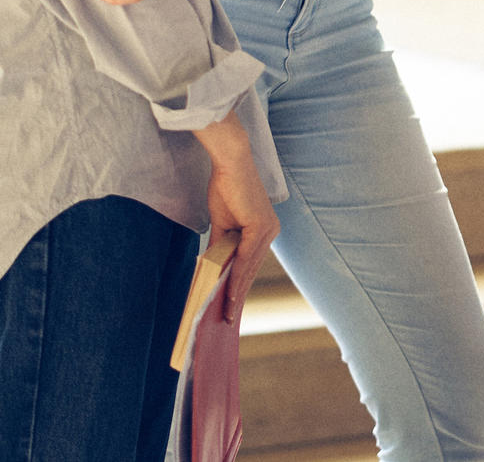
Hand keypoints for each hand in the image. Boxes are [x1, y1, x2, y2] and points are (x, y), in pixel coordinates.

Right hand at [193, 117, 280, 318]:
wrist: (230, 163)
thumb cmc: (226, 188)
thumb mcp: (222, 223)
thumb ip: (220, 247)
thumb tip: (213, 269)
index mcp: (264, 230)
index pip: (251, 265)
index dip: (241, 286)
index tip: (232, 307)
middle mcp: (270, 232)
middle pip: (252, 270)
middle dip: (239, 296)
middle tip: (229, 320)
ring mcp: (267, 230)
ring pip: (249, 268)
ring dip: (236, 293)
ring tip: (226, 314)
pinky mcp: (259, 227)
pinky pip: (245, 258)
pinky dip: (235, 277)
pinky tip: (228, 294)